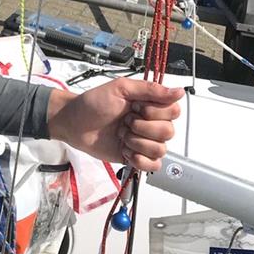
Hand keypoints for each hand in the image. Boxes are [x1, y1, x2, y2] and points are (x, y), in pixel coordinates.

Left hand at [46, 77, 182, 171]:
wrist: (74, 123)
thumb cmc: (93, 103)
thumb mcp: (120, 88)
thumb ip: (149, 90)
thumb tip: (179, 91)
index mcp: (150, 105)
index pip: (174, 111)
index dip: (156, 112)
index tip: (136, 107)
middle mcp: (151, 123)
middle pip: (168, 132)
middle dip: (142, 128)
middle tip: (124, 121)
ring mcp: (144, 141)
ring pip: (161, 149)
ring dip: (137, 142)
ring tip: (122, 135)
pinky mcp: (136, 157)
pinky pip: (153, 165)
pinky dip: (138, 159)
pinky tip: (125, 150)